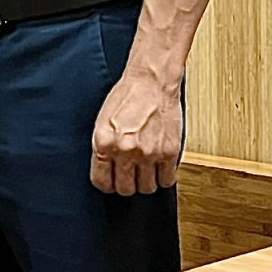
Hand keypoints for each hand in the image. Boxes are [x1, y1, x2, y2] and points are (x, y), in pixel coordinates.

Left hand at [91, 66, 182, 194]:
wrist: (151, 82)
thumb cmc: (127, 96)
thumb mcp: (102, 121)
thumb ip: (103, 148)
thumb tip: (105, 171)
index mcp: (104, 142)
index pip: (101, 182)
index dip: (106, 184)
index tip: (111, 182)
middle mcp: (125, 150)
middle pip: (125, 189)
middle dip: (126, 185)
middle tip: (129, 176)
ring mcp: (149, 153)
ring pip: (146, 188)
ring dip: (145, 182)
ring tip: (145, 171)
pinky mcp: (169, 152)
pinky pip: (167, 180)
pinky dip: (163, 178)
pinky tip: (159, 168)